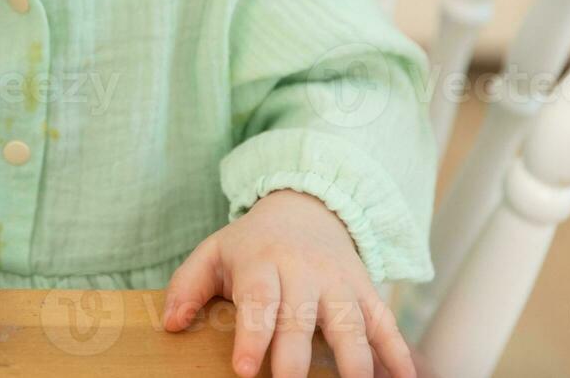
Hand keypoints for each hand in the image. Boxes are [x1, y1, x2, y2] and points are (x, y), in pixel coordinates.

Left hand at [162, 189, 414, 377]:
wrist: (305, 209)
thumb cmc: (251, 245)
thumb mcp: (213, 253)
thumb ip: (187, 285)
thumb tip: (170, 324)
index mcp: (262, 263)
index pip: (259, 301)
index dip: (253, 337)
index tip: (245, 371)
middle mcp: (304, 273)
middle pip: (302, 318)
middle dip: (296, 359)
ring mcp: (340, 283)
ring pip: (350, 325)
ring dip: (355, 362)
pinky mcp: (367, 292)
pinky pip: (386, 324)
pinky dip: (398, 352)